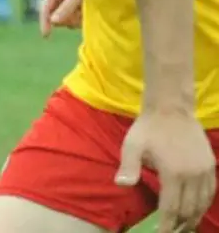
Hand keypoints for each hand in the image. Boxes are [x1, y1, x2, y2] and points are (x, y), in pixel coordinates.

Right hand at [39, 0, 83, 36]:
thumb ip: (65, 8)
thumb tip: (53, 22)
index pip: (45, 9)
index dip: (44, 22)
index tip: (46, 35)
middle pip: (55, 17)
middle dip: (66, 19)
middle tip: (80, 15)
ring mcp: (67, 5)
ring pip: (65, 20)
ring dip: (75, 20)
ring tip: (87, 11)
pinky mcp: (76, 11)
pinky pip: (73, 21)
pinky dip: (81, 20)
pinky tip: (89, 13)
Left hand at [117, 110, 215, 232]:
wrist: (171, 108)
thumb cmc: (148, 128)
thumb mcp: (132, 145)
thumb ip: (129, 166)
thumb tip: (121, 184)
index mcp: (174, 173)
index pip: (172, 208)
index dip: (168, 225)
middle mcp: (193, 175)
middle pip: (190, 209)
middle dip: (181, 225)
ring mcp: (205, 170)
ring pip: (203, 203)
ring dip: (195, 217)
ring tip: (185, 227)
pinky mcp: (211, 164)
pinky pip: (211, 191)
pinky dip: (205, 204)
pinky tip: (198, 209)